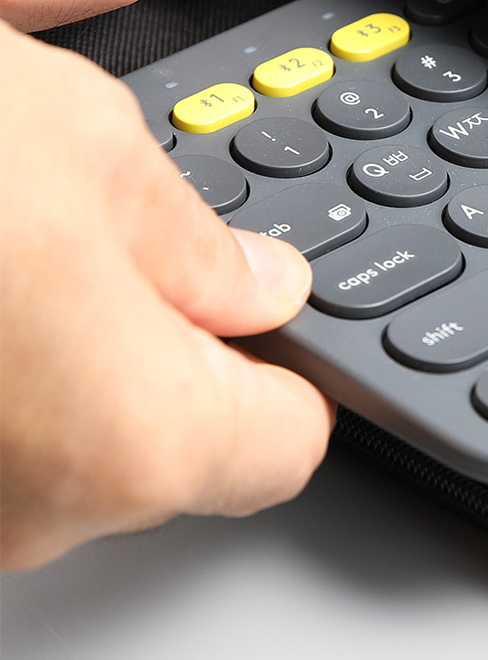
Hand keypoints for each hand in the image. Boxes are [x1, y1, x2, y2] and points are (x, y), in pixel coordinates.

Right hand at [0, 22, 333, 568]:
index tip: (266, 316)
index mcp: (137, 436)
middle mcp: (28, 515)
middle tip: (95, 246)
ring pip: (43, 448)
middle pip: (159, 450)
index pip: (286, 441)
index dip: (285, 366)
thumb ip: (195, 241)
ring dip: (38, 364)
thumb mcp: (86, 144)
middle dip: (152, 351)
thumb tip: (253, 285)